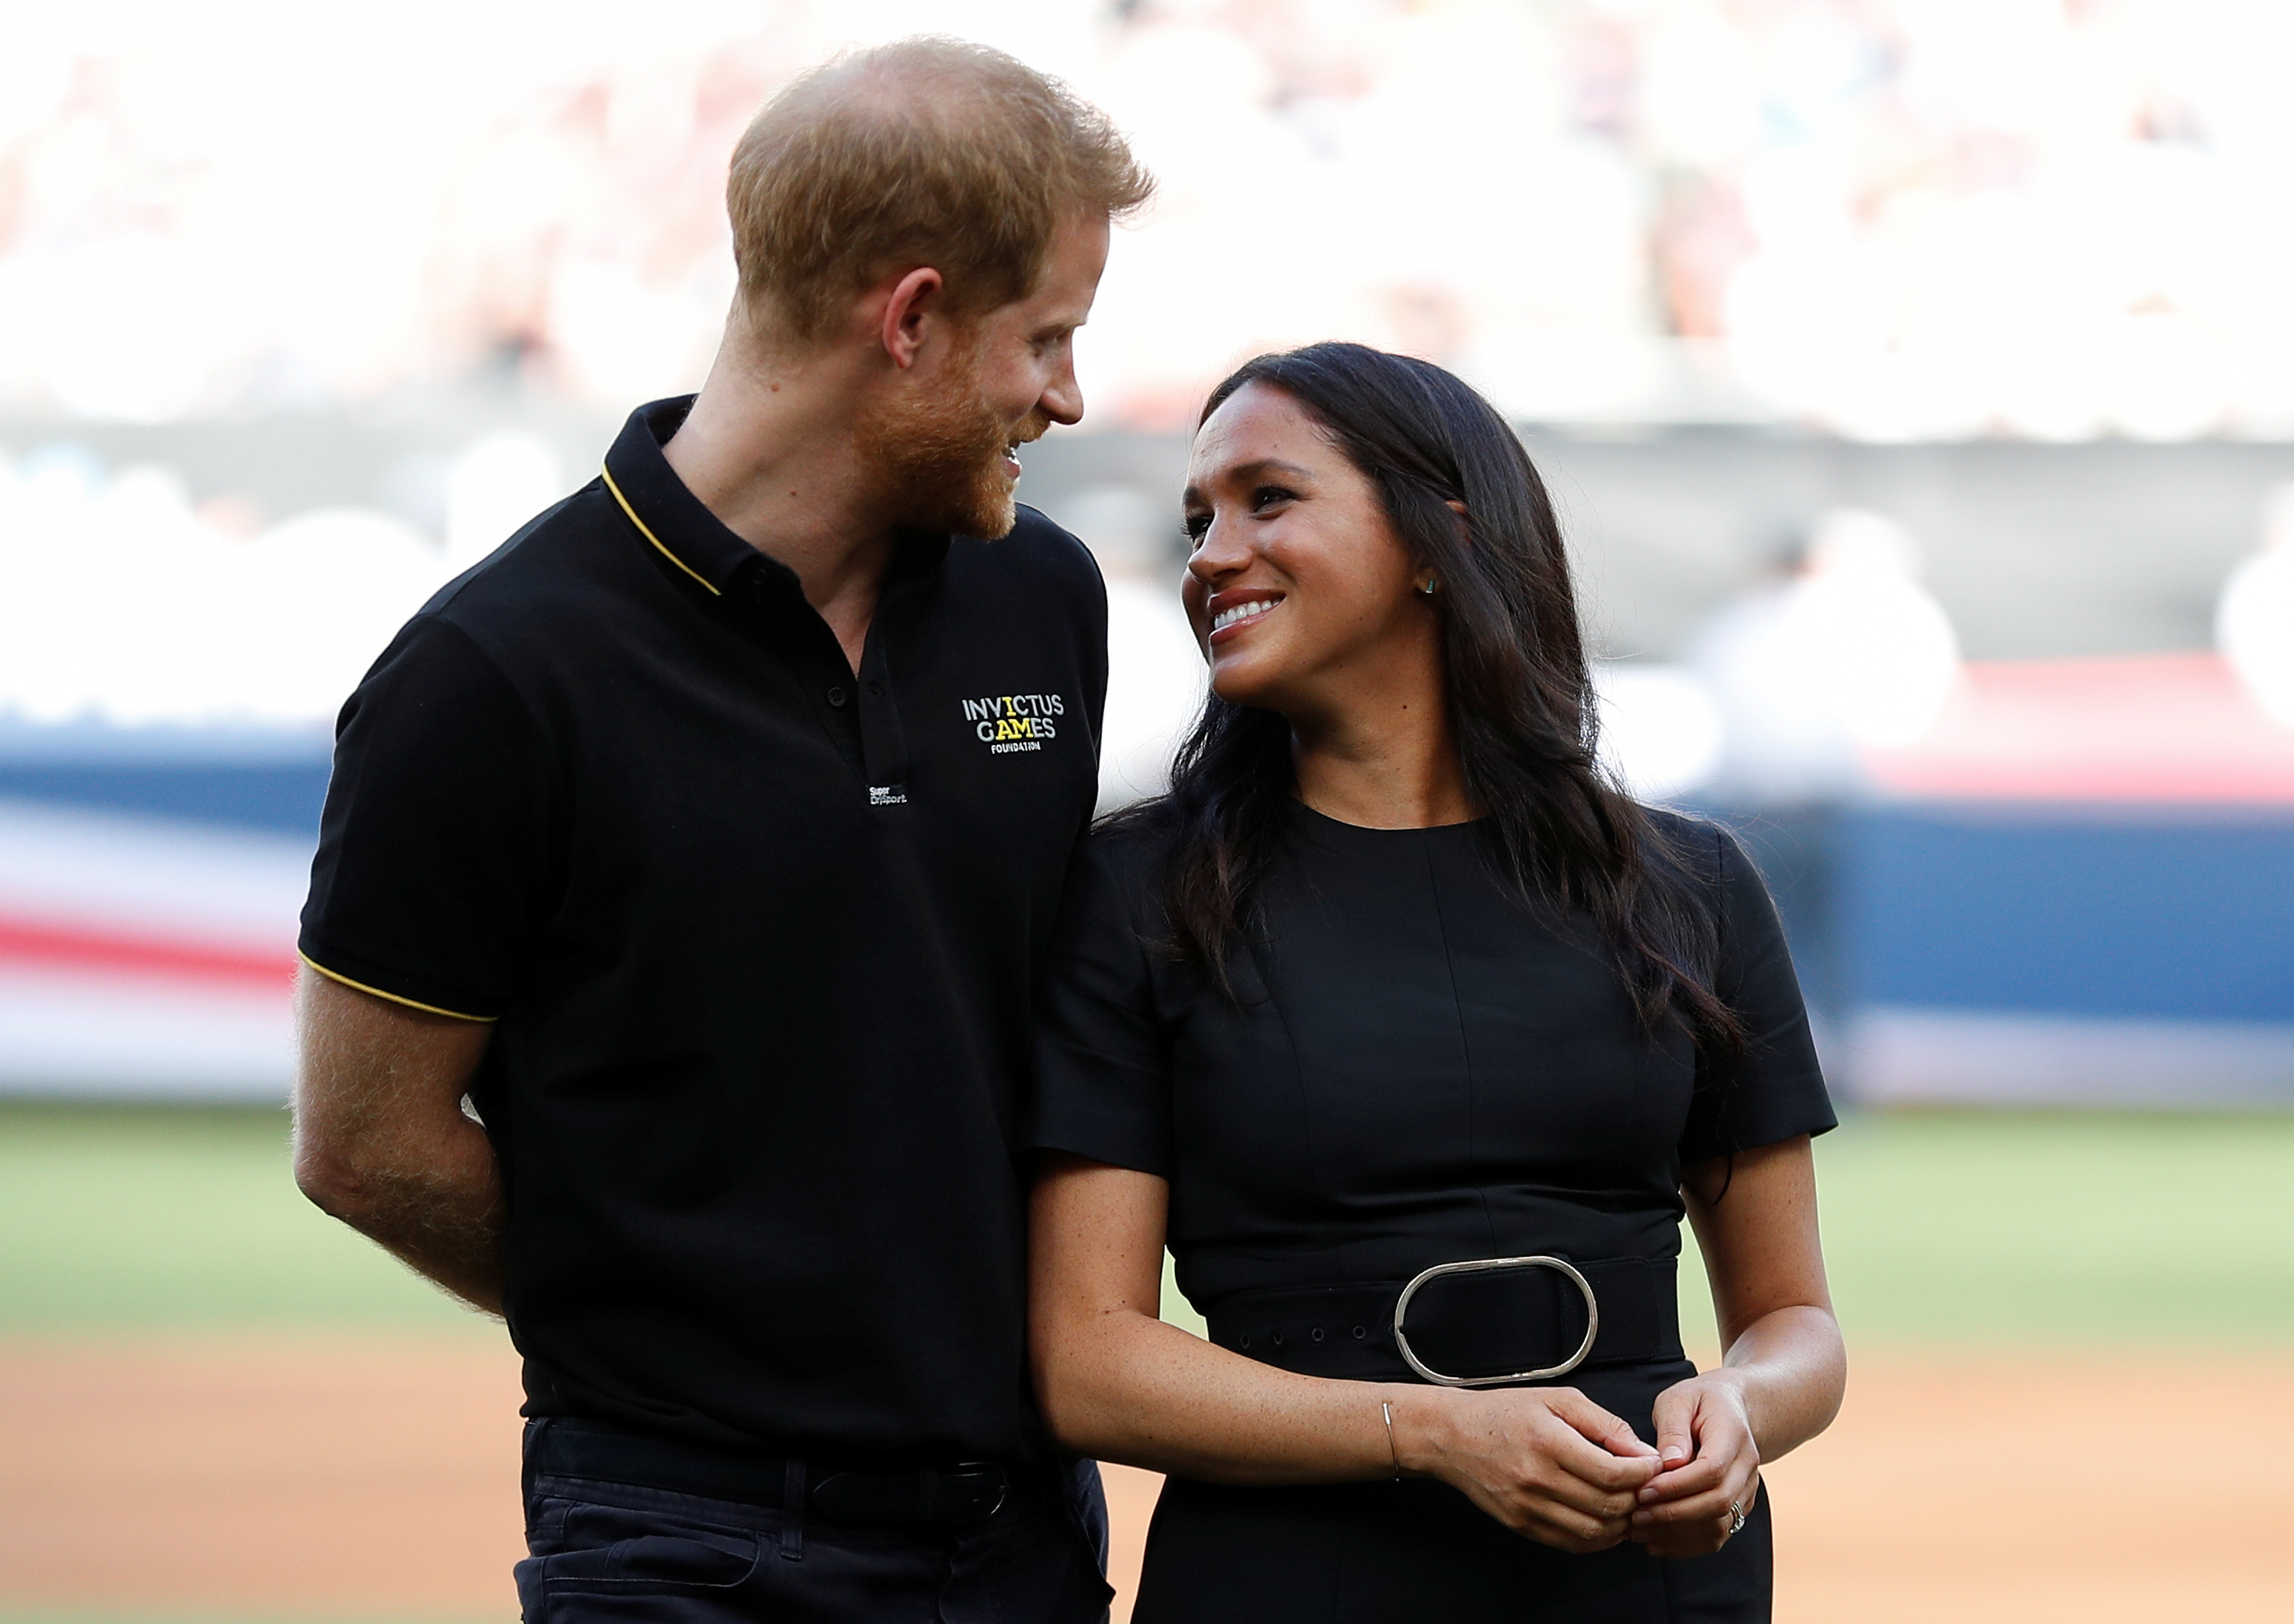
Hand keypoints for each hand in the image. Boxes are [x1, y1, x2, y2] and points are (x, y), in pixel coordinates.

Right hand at [1393, 1386, 1660, 1553]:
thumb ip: (1605, 1425)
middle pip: (1608, 1506)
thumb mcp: (1559, 1400)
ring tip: (1628, 1503)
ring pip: (1594, 1532)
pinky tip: (1604, 1518)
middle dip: (1638, 1498)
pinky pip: (1573, 1543)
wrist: (1452, 1436)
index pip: (1613, 1473)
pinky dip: (1598, 1537)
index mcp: (1549, 1442)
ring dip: (1622, 1522)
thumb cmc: (1507, 1411)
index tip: (1654, 1464)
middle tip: (1646, 1484)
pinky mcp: (1522, 1525)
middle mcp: (1537, 1479)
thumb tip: (1644, 1453)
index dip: (1644, 1473)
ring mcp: (1528, 1508)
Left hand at [1631, 1372, 1760, 1557]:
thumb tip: (1669, 1462)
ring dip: (1677, 1534)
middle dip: (1673, 1514)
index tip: (1643, 1490)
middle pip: (1718, 1503)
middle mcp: (1747, 1467)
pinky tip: (1655, 1541)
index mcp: (1733, 1434)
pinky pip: (1717, 1536)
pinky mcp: (1737, 1508)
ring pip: (1720, 1526)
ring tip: (1639, 1530)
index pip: (1712, 1469)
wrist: (1731, 1409)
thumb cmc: (1699, 1401)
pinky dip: (1687, 1545)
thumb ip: (1673, 1429)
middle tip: (1635, 1514)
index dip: (1677, 1486)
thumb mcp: (1679, 1399)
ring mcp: (1746, 1490)